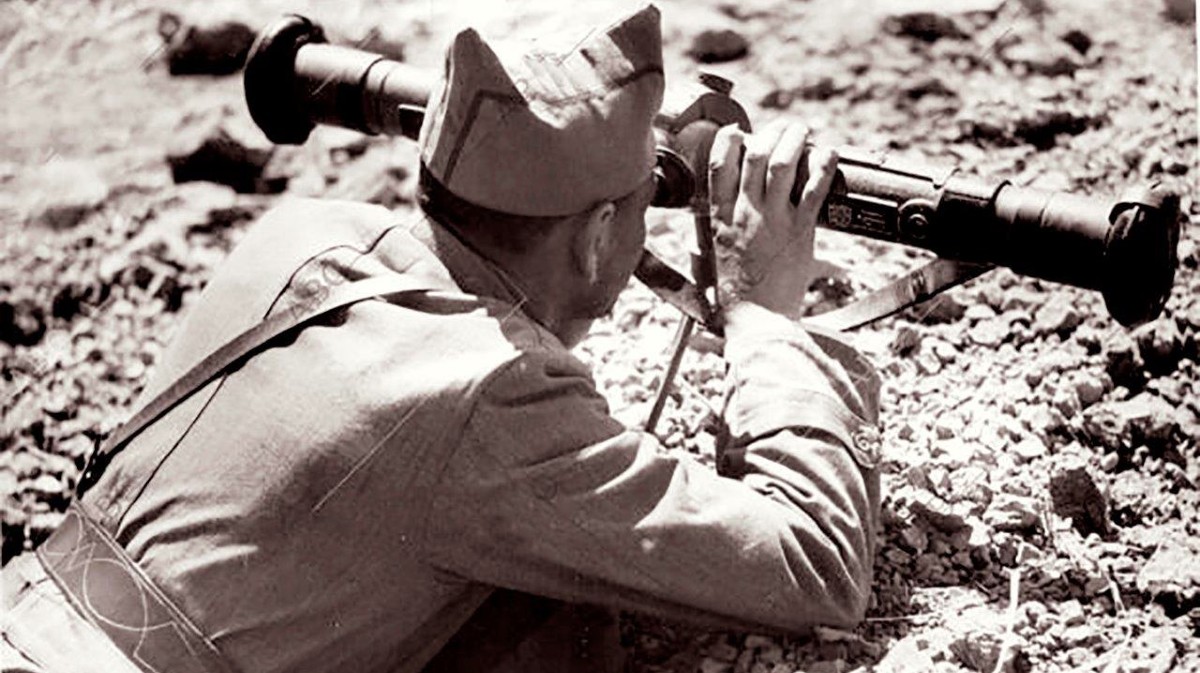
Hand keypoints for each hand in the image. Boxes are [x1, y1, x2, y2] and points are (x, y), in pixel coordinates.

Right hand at [708, 120, 837, 319]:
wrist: (757, 319)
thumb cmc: (737, 296)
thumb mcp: (715, 259)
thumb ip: (717, 236)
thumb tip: (715, 227)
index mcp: (721, 218)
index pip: (717, 166)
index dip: (728, 141)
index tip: (739, 132)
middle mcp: (745, 213)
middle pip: (755, 155)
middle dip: (771, 133)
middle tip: (783, 128)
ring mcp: (773, 220)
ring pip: (783, 163)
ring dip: (795, 140)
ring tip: (803, 132)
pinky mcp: (800, 231)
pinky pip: (814, 188)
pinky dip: (823, 165)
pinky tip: (828, 154)